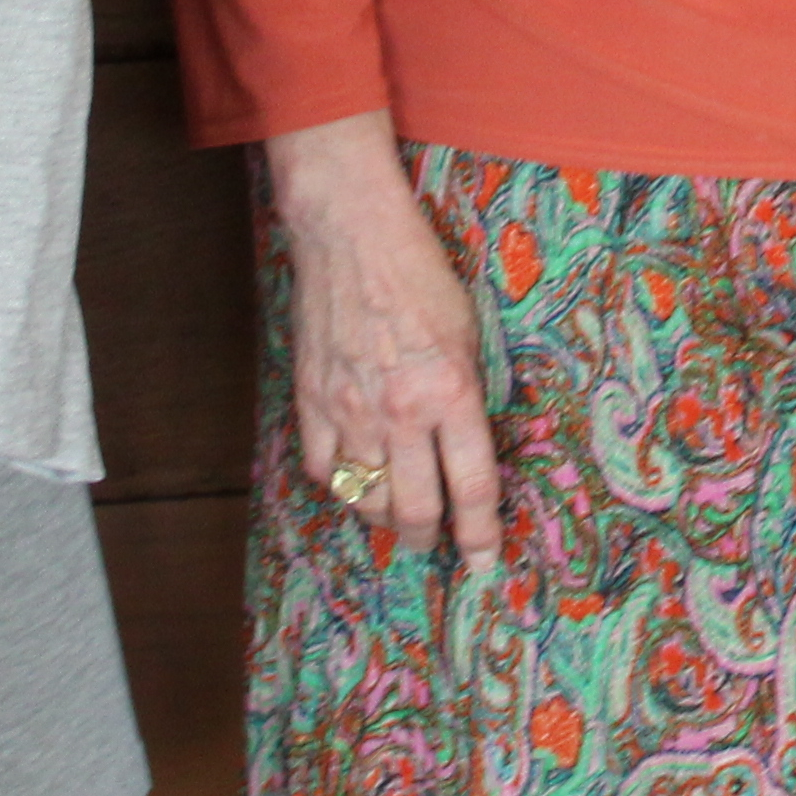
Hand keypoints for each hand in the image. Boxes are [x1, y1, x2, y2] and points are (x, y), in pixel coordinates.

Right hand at [258, 113, 500, 566]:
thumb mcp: (469, 332)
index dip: (481, 534)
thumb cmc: (420, 274)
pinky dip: (342, 486)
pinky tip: (356, 480)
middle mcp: (401, 412)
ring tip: (397, 518)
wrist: (352, 236)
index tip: (483, 559)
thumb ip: (468, 396)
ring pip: (367, 500)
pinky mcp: (312, 403)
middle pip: (416, 510)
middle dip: (430, 539)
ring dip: (386, 519)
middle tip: (436, 545)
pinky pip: (324, 472)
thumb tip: (468, 449)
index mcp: (452, 392)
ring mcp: (351, 412)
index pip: (473, 487)